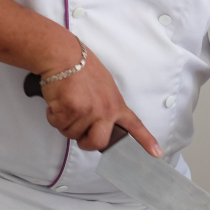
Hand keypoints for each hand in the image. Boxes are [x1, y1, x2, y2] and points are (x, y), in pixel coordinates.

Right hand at [41, 48, 160, 155]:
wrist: (65, 56)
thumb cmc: (82, 69)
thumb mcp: (105, 87)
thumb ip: (107, 107)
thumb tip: (99, 123)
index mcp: (116, 104)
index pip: (135, 125)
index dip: (146, 141)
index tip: (157, 153)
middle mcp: (105, 110)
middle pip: (97, 143)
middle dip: (85, 142)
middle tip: (78, 130)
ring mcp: (88, 111)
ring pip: (71, 134)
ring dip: (65, 122)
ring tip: (67, 102)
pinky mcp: (70, 110)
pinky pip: (57, 124)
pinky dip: (53, 115)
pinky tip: (58, 101)